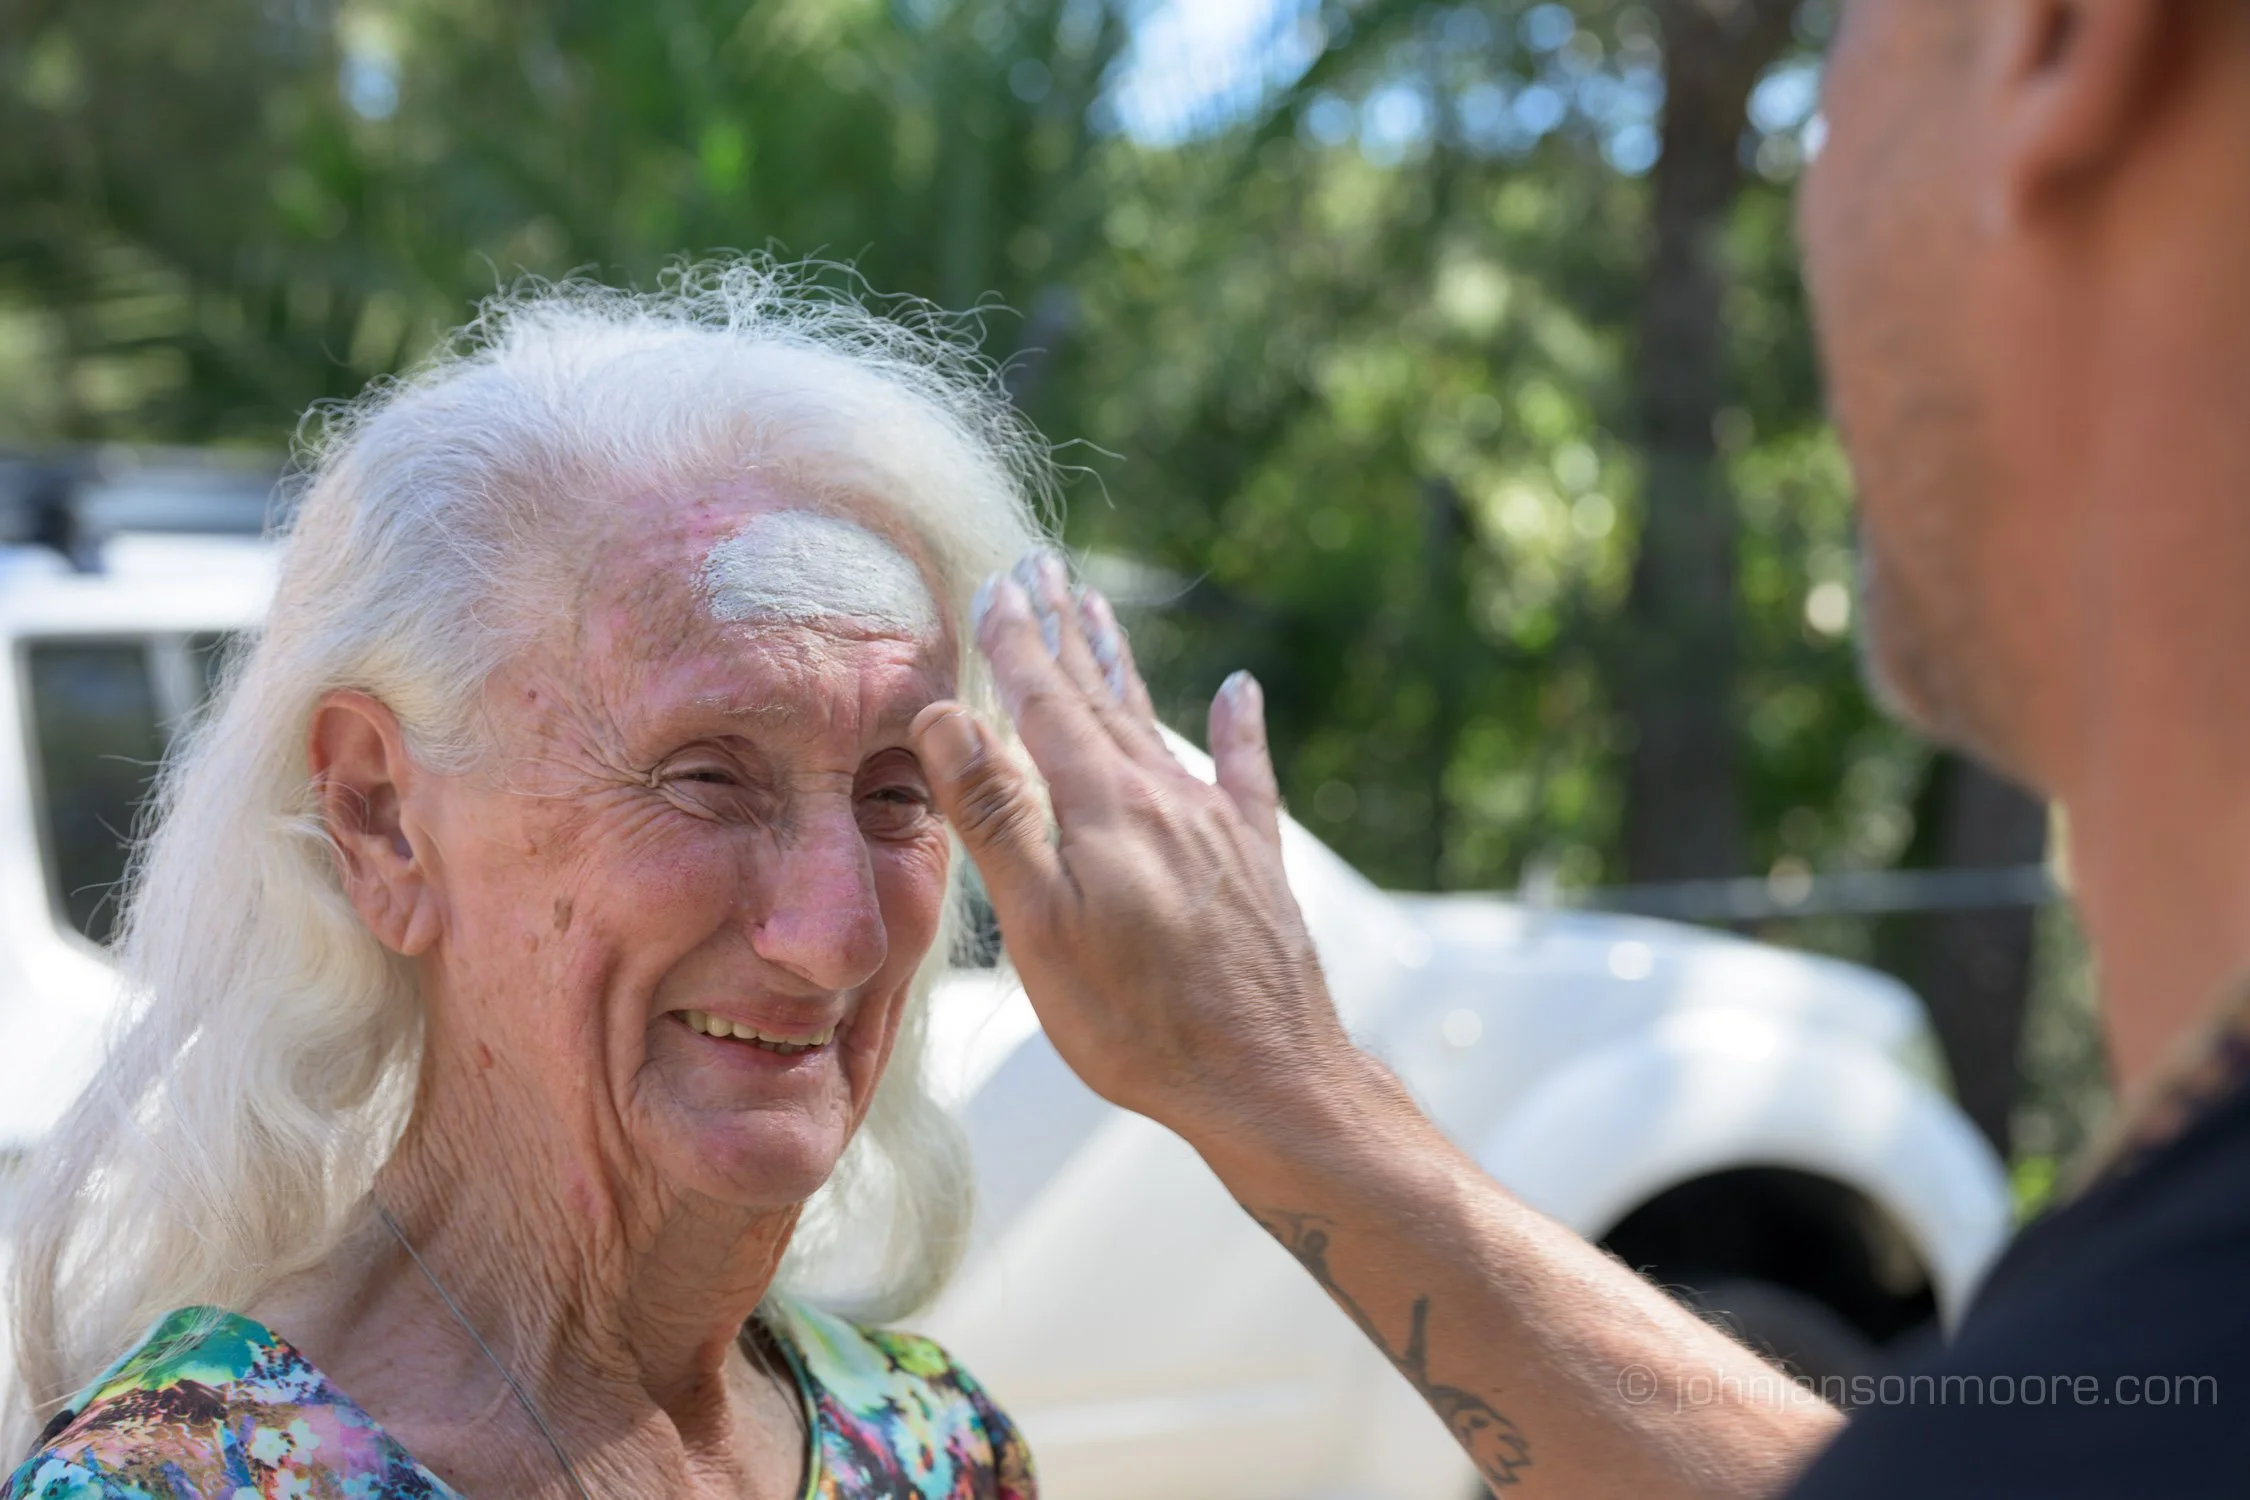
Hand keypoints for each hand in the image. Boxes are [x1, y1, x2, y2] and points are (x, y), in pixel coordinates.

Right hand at [909, 550, 1359, 1140]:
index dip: (1016, 642)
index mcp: (1105, 806)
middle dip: (1064, 631)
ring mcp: (1216, 826)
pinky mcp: (1257, 861)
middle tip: (1043, 569)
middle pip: (1101, 696)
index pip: (1045, 702)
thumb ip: (998, 816)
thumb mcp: (1041, 927)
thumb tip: (948, 716)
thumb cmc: (1137, 1020)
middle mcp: (1165, 796)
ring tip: (1102, 612)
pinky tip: (1243, 690)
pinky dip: (1240, 726)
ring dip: (1123, 666)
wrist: (1270, 1078)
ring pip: (1158, 724)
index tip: (997, 583)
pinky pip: (1245, 772)